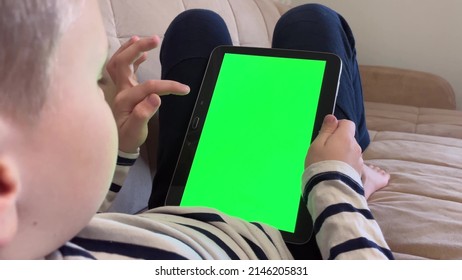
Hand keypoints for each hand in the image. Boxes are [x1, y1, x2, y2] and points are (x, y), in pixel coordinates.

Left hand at [106, 35, 189, 152]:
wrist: (120, 144)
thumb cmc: (128, 137)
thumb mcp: (136, 131)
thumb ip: (143, 114)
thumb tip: (156, 97)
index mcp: (125, 99)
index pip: (148, 86)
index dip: (167, 86)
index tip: (184, 89)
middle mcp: (120, 90)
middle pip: (122, 62)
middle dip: (137, 48)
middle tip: (155, 40)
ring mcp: (121, 88)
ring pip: (119, 62)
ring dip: (129, 48)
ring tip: (141, 38)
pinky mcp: (125, 89)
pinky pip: (124, 68)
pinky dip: (131, 57)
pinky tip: (143, 54)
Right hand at [305, 115, 362, 174]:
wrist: (330, 189)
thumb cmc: (320, 165)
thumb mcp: (317, 144)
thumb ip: (326, 130)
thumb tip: (332, 118)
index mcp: (345, 137)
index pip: (348, 123)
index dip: (337, 126)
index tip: (327, 134)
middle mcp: (355, 147)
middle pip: (348, 139)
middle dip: (338, 142)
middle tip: (324, 152)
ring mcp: (358, 160)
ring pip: (350, 152)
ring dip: (342, 155)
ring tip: (329, 164)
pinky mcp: (359, 172)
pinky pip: (351, 164)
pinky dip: (345, 165)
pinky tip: (335, 172)